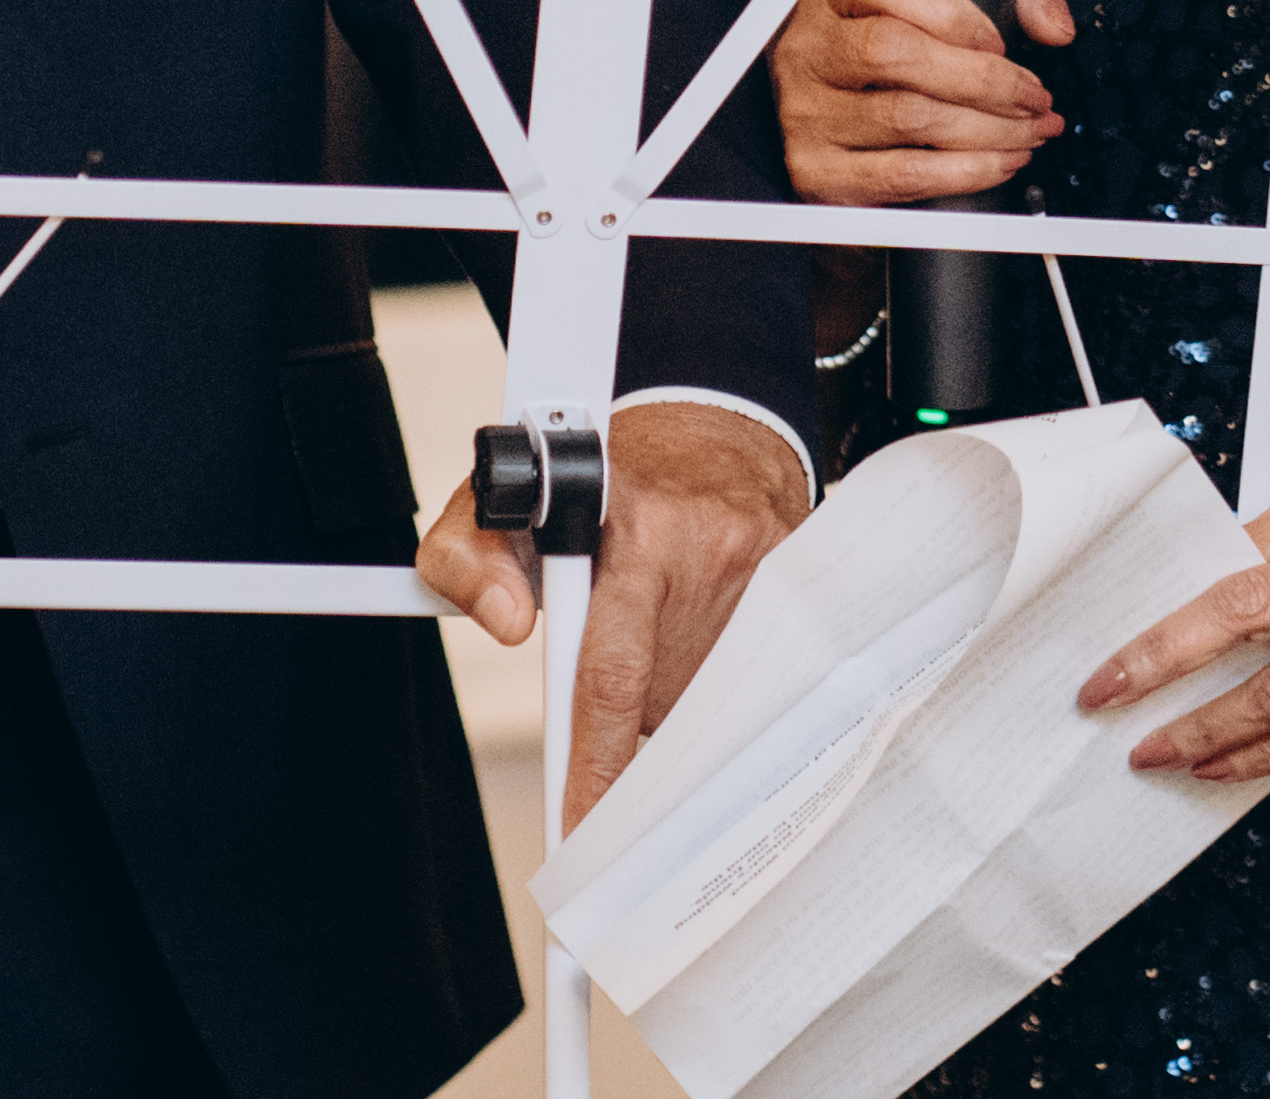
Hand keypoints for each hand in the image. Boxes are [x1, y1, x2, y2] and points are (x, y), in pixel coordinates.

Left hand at [413, 400, 814, 823]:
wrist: (710, 440)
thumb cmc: (597, 480)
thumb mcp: (503, 501)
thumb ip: (466, 557)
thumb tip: (506, 626)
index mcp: (636, 530)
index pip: (613, 672)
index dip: (600, 763)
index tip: (585, 828)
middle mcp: (712, 548)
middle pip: (665, 699)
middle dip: (638, 725)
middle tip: (616, 729)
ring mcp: (769, 572)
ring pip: (713, 700)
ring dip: (681, 701)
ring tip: (661, 650)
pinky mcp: (804, 590)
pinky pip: (761, 681)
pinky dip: (726, 689)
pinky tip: (706, 648)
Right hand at [772, 0, 1072, 203]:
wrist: (836, 110)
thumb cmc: (902, 47)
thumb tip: (1053, 25)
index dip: (951, 14)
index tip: (999, 42)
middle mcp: (809, 47)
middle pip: (893, 52)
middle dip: (985, 81)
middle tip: (1034, 98)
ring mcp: (807, 112)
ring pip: (906, 118)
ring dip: (987, 131)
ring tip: (1029, 132)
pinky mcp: (819, 172)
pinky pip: (899, 176)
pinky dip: (962, 173)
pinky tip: (999, 163)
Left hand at [1075, 477, 1269, 782]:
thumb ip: (1260, 553)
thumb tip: (1168, 601)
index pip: (1232, 560)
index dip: (1168, 610)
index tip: (1112, 648)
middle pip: (1248, 612)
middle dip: (1168, 658)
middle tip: (1109, 693)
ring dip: (1208, 727)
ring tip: (1155, 749)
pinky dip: (1260, 756)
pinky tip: (1216, 766)